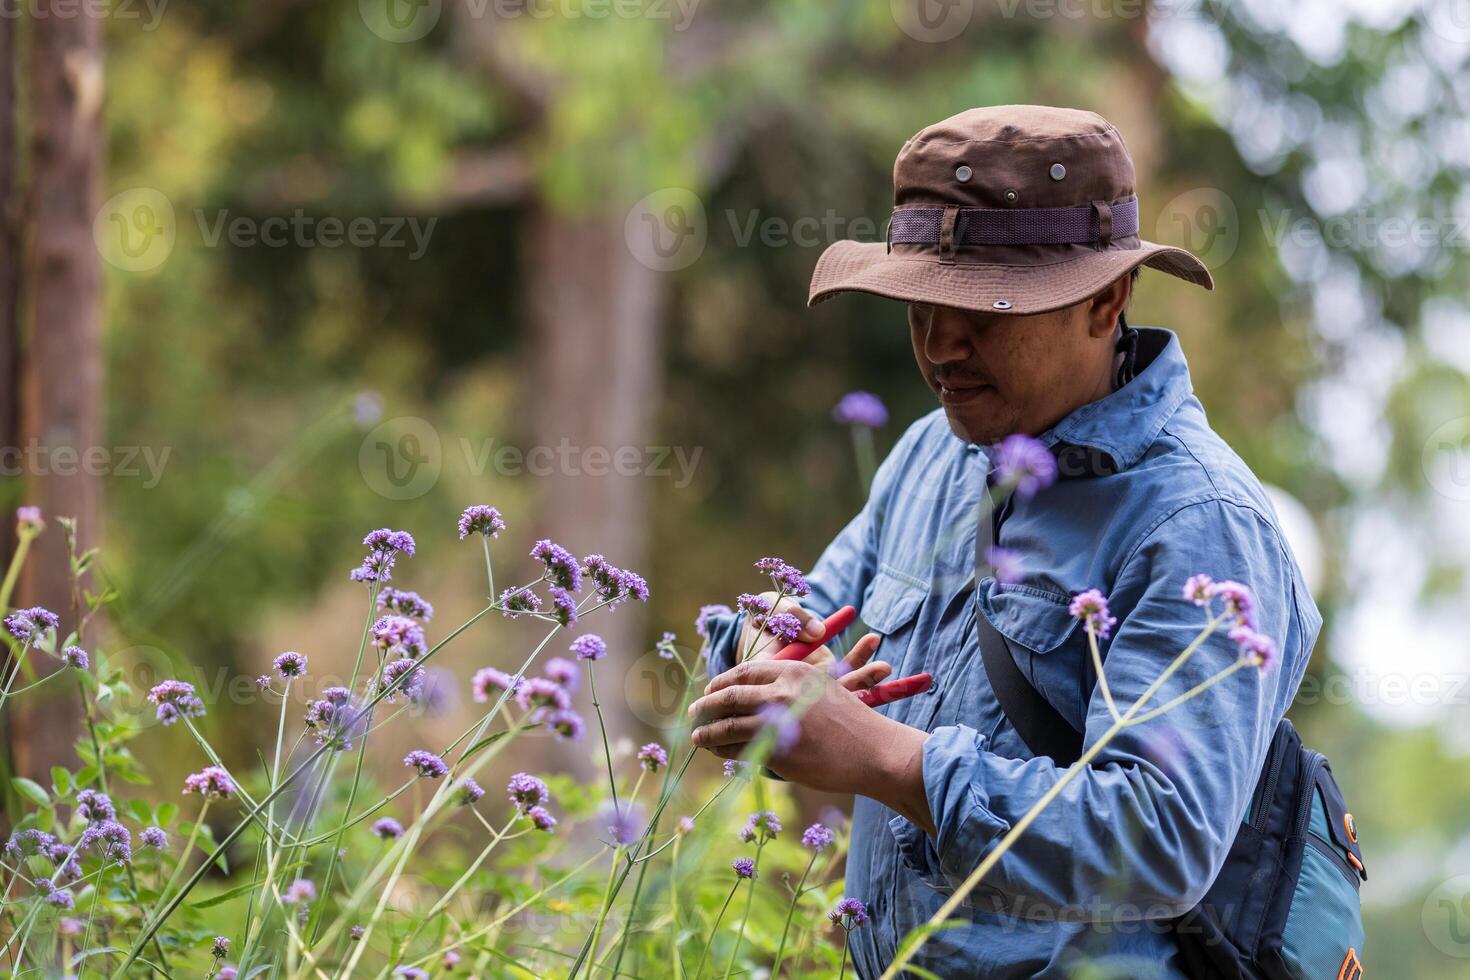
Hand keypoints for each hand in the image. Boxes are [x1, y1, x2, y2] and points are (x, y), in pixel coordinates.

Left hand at [688, 660, 933, 831]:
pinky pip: (740, 751)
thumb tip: (754, 694)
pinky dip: (723, 751)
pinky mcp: (778, 753)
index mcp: (792, 672)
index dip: (721, 682)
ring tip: (697, 737)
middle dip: (705, 705)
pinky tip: (718, 752)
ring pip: (727, 726)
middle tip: (693, 713)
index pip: (743, 672)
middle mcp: (781, 694)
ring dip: (707, 733)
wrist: (875, 751)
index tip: (710, 690)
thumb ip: (788, 687)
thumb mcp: (822, 688)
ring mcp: (778, 724)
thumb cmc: (851, 722)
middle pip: (728, 696)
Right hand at [737, 593, 891, 691]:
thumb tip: (818, 633)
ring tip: (885, 667)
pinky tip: (873, 640)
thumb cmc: (764, 613)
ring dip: (864, 678)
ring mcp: (812, 686)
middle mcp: (793, 690)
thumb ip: (791, 617)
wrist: (764, 620)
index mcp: (769, 681)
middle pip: (823, 697)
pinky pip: (846, 669)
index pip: (794, 692)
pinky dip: (860, 656)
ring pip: (839, 687)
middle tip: (880, 670)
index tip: (847, 675)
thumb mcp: (771, 608)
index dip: (821, 691)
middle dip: (854, 686)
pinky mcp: (826, 676)